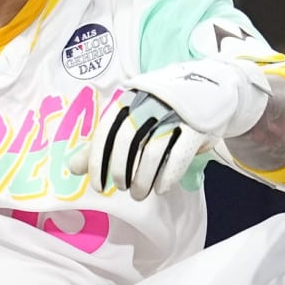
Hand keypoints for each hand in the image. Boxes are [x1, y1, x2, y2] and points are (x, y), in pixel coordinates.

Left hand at [68, 59, 268, 198]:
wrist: (211, 90)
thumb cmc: (161, 112)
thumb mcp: (132, 122)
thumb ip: (103, 144)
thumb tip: (74, 168)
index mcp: (130, 99)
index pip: (107, 130)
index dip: (99, 160)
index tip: (97, 185)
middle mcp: (150, 103)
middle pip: (128, 140)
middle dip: (120, 170)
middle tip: (119, 188)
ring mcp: (176, 113)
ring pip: (153, 151)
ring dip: (142, 178)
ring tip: (138, 194)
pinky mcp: (197, 126)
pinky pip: (179, 155)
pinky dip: (167, 176)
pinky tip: (160, 189)